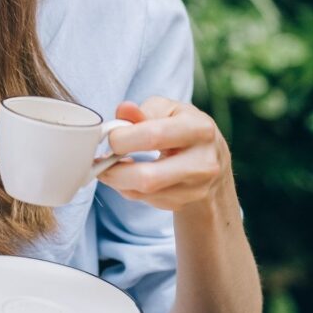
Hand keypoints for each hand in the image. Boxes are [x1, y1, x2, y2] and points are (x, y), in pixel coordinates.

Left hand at [98, 97, 229, 211]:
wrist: (211, 158)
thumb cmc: (183, 127)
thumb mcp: (168, 110)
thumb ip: (143, 111)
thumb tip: (123, 110)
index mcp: (199, 129)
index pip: (153, 136)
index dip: (122, 138)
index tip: (109, 136)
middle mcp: (203, 162)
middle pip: (148, 178)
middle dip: (114, 170)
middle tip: (100, 160)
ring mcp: (196, 188)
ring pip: (144, 193)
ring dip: (117, 180)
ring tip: (111, 165)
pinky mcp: (185, 203)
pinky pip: (146, 200)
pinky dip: (128, 188)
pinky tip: (127, 175)